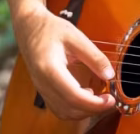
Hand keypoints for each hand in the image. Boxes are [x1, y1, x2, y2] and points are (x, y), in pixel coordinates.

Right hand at [16, 0, 115, 119]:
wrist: (29, 27)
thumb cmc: (50, 29)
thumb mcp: (75, 37)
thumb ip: (93, 56)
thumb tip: (109, 74)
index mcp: (49, 68)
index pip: (73, 95)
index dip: (94, 103)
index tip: (110, 100)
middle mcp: (42, 83)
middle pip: (69, 108)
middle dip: (92, 109)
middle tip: (109, 101)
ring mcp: (41, 88)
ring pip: (63, 112)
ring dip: (83, 111)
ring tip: (100, 99)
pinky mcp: (43, 90)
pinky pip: (58, 108)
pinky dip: (74, 109)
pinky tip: (86, 97)